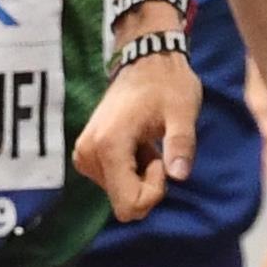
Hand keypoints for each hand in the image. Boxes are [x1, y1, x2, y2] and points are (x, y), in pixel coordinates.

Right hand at [76, 47, 202, 222]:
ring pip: (119, 194)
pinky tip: (136, 144)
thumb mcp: (183, 112)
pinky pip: (112, 182)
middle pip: (123, 202)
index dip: (154, 190)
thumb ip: (181, 143)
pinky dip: (129, 170)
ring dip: (138, 176)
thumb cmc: (167, 84)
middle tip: (155, 150)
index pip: (129, 204)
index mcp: (108, 146)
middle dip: (147, 184)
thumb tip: (180, 175)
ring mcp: (83, 155)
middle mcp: (88, 154)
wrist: (144, 62)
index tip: (162, 159)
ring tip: (145, 143)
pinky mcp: (85, 155)